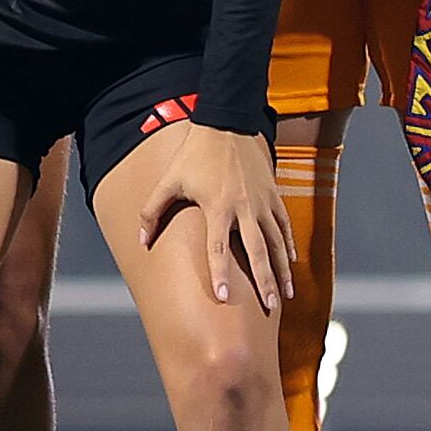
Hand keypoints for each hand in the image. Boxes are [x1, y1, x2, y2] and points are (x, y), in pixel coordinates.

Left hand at [133, 123, 291, 312]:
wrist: (227, 123)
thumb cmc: (195, 154)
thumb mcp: (169, 180)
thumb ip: (151, 211)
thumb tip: (140, 240)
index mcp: (218, 207)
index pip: (218, 248)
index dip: (220, 274)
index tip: (223, 298)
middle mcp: (244, 209)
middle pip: (257, 252)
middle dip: (265, 281)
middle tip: (270, 306)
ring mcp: (262, 202)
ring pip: (276, 243)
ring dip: (281, 270)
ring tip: (286, 294)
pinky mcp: (273, 194)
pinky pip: (284, 225)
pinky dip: (287, 245)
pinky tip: (290, 262)